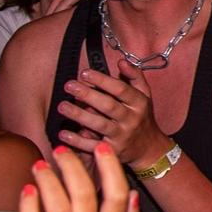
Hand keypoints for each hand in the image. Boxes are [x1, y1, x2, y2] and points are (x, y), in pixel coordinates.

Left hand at [18, 142, 144, 211]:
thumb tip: (135, 196)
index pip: (116, 197)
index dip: (109, 168)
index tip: (100, 148)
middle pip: (86, 197)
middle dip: (73, 167)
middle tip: (59, 151)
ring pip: (59, 209)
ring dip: (49, 181)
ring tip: (39, 165)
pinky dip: (30, 207)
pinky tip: (27, 191)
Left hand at [54, 63, 169, 170]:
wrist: (149, 148)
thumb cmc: (142, 117)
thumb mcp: (145, 95)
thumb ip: (135, 76)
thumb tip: (121, 61)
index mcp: (139, 103)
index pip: (121, 89)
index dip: (102, 80)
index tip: (84, 73)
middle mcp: (132, 119)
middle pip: (108, 106)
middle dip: (88, 95)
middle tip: (69, 85)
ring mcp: (122, 136)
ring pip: (99, 125)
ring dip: (79, 115)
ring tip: (62, 106)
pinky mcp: (113, 151)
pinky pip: (93, 145)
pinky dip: (77, 141)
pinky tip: (63, 133)